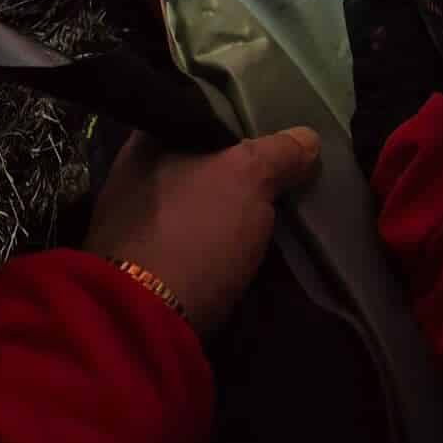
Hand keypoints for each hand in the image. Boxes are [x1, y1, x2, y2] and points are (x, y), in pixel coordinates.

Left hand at [84, 126, 320, 336]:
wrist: (146, 326)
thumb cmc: (193, 230)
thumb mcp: (249, 176)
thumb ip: (279, 152)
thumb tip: (307, 138)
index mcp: (146, 142)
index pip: (200, 115)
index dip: (240, 120)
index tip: (276, 129)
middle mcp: (135, 180)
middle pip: (203, 163)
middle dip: (241, 171)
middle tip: (286, 173)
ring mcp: (138, 229)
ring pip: (201, 208)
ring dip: (234, 213)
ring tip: (280, 215)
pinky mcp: (148, 273)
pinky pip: (197, 245)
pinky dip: (223, 247)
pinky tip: (254, 252)